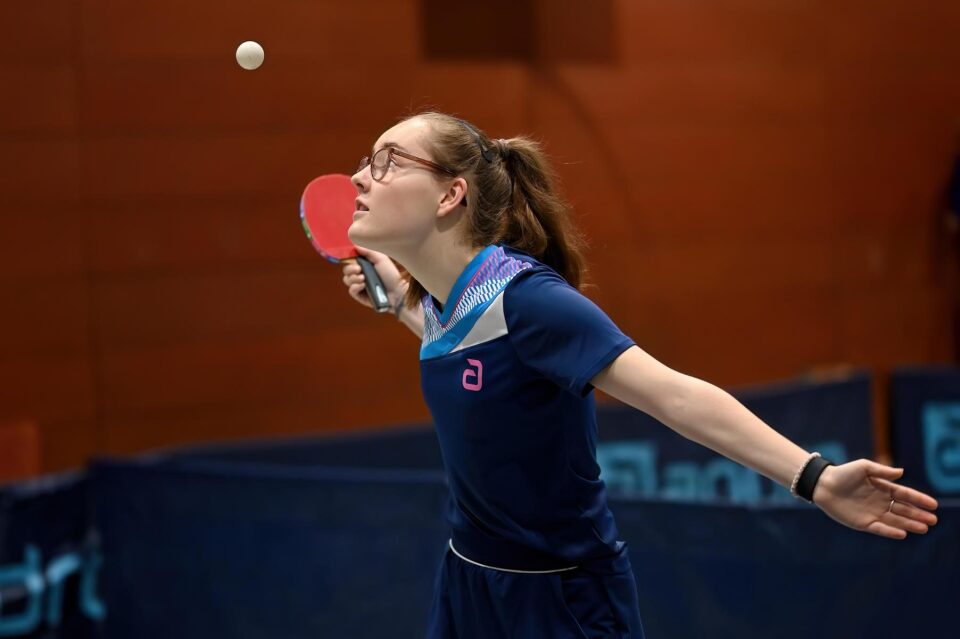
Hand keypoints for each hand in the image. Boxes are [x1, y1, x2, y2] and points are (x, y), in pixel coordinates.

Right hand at [341, 245, 405, 310]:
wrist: (397, 291)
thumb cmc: (391, 275)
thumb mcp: (381, 259)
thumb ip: (368, 251)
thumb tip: (355, 245)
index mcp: (365, 265)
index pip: (351, 260)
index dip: (349, 258)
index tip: (352, 257)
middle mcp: (361, 275)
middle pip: (346, 270)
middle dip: (350, 268)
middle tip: (359, 269)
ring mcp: (360, 286)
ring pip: (347, 280)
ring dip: (353, 278)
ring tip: (363, 278)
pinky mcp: (360, 296)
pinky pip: (351, 291)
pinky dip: (355, 287)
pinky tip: (363, 285)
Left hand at [812, 460, 938, 539]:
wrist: (823, 484)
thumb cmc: (843, 473)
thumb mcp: (864, 467)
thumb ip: (882, 471)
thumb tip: (901, 472)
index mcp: (883, 488)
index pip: (905, 495)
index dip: (919, 500)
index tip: (933, 505)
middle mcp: (880, 502)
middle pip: (903, 510)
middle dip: (918, 515)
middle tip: (933, 520)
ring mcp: (873, 513)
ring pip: (895, 520)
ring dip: (909, 524)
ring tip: (924, 528)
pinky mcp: (863, 523)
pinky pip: (880, 528)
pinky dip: (891, 531)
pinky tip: (903, 533)